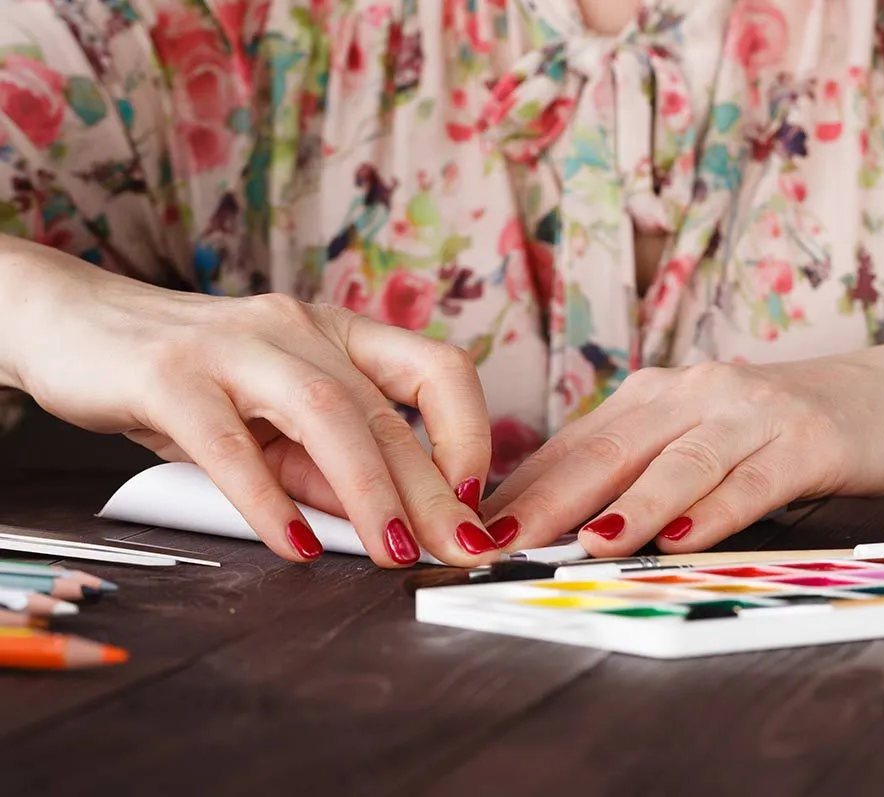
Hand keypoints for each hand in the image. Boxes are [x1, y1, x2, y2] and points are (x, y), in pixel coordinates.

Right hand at [0, 237, 498, 567]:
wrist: (76, 328)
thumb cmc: (192, 382)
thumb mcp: (273, 426)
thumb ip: (328, 469)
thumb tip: (395, 525)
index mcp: (337, 336)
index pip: (437, 371)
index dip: (470, 433)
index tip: (475, 500)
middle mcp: (298, 330)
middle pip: (384, 410)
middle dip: (434, 490)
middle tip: (463, 552)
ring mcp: (233, 346)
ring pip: (324, 412)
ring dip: (371, 490)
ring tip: (397, 553)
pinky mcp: (168, 375)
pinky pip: (229, 442)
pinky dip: (269, 500)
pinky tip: (299, 546)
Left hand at [480, 349, 883, 555]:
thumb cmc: (777, 430)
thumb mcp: (699, 439)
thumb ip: (638, 470)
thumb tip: (557, 522)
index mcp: (658, 397)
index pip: (576, 446)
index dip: (524, 488)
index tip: (476, 530)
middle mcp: (696, 395)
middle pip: (612, 449)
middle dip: (552, 499)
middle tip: (503, 542)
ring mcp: (752, 414)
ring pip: (680, 460)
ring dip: (633, 504)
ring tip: (591, 543)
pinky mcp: (807, 440)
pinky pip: (753, 479)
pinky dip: (716, 509)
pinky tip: (684, 538)